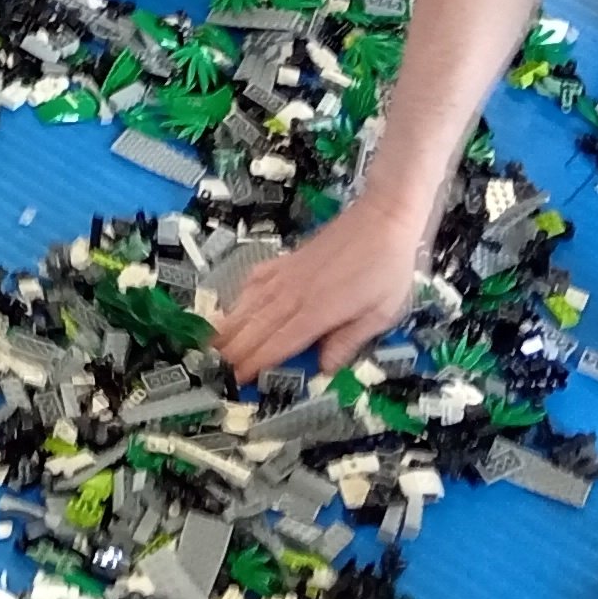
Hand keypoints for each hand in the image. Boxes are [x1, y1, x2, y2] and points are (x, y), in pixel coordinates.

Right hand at [217, 193, 426, 383]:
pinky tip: (235, 305)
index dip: (254, 365)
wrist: (382, 218)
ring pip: (247, 305)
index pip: (276, 345)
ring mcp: (285, 275)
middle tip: (214, 369)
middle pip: (254, 328)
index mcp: (317, 313)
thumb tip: (324, 369)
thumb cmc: (387, 267)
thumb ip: (349, 341)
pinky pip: (254, 280)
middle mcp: (293, 295)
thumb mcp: (382, 312)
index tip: (236, 381)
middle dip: (232, 351)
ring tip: (210, 344)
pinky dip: (240, 295)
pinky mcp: (286, 260)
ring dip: (228, 326)